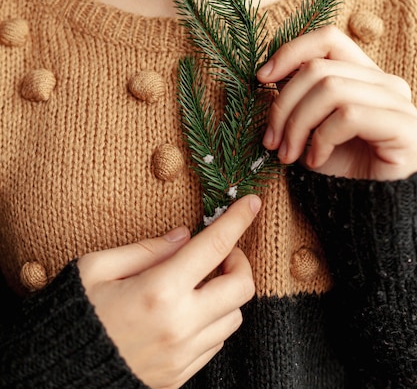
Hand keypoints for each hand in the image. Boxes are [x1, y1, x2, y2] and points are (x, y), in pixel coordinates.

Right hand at [78, 194, 260, 388]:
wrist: (56, 375)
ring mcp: (182, 355)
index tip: (252, 203)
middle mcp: (179, 325)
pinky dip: (213, 320)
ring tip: (200, 283)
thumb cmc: (75, 313)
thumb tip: (183, 236)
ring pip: (234, 317)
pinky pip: (215, 343)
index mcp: (158, 291)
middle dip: (239, 260)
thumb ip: (146, 249)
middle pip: (242, 286)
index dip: (238, 219)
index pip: (214, 246)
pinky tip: (189, 310)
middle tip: (218, 253)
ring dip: (225, 293)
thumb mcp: (97, 267)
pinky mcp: (179, 376)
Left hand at [257, 26, 416, 180]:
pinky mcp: (403, 126)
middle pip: (319, 68)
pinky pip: (348, 116)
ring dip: (297, 124)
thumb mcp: (310, 127)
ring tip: (288, 154)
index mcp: (364, 75)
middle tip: (271, 141)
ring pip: (330, 89)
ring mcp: (397, 103)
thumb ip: (297, 98)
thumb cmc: (341, 168)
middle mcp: (384, 83)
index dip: (291, 51)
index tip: (261, 79)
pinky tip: (315, 160)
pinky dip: (321, 139)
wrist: (370, 209)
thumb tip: (267, 74)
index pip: (328, 39)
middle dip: (283, 105)